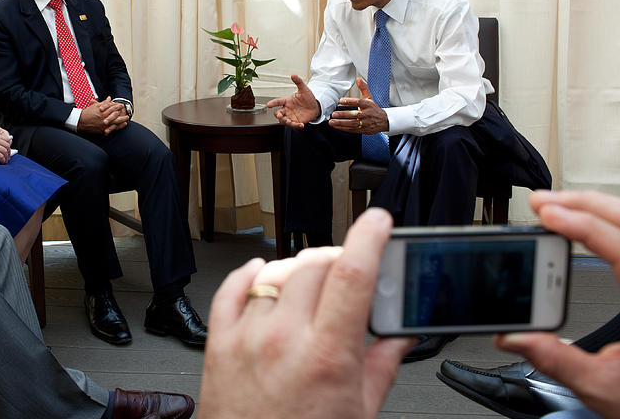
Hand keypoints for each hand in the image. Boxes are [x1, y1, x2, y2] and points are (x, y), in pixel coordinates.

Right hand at [0, 129, 11, 163]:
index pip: (6, 140)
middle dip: (8, 152)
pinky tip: (2, 162)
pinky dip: (3, 160)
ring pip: (5, 152)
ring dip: (6, 157)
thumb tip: (2, 147)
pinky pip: (0, 156)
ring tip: (5, 161)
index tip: (8, 150)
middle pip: (7, 146)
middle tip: (8, 157)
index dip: (9, 146)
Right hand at [78, 97, 125, 134]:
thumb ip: (104, 103)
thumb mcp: (95, 106)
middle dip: (122, 114)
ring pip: (115, 123)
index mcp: (102, 111)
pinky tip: (121, 126)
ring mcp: (103, 125)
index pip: (112, 107)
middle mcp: (104, 118)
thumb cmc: (87, 113)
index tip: (121, 105)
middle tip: (126, 113)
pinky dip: (117, 127)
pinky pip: (112, 129)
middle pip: (116, 115)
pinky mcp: (102, 130)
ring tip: (126, 120)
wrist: (80, 121)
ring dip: (122, 121)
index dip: (118, 106)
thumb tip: (109, 98)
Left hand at [198, 209, 413, 418]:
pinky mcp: (218, 344)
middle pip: (314, 265)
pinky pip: (231, 289)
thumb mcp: (359, 413)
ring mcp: (247, 338)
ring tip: (313, 289)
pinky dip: (249, 273)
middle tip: (351, 273)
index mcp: (327, 356)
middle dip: (338, 258)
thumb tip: (401, 336)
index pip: (352, 276)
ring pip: (276, 272)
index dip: (369, 238)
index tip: (378, 221)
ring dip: (299, 270)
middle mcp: (284, 340)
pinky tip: (262, 275)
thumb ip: (382, 367)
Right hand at [266, 74, 320, 128]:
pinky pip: (294, 125)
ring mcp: (291, 116)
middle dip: (278, 115)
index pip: (278, 101)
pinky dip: (296, 126)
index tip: (268, 104)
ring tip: (290, 122)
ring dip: (285, 122)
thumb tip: (293, 75)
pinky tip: (301, 125)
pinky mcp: (296, 121)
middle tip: (280, 115)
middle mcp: (287, 109)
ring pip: (284, 121)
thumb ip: (298, 82)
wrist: (315, 106)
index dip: (273, 103)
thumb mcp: (304, 89)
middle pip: (278, 113)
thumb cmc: (308, 98)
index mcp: (287, 101)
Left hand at [328, 77, 388, 133]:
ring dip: (341, 123)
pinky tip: (336, 126)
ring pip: (352, 123)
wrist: (384, 121)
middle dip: (343, 114)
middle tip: (334, 114)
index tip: (340, 100)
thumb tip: (358, 79)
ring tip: (332, 122)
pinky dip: (344, 128)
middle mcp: (366, 114)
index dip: (350, 101)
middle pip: (354, 114)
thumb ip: (363, 88)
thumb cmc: (374, 108)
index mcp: (368, 105)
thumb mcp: (370, 98)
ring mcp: (365, 123)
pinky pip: (352, 129)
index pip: (358, 102)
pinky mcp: (363, 130)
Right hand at [494, 190, 619, 418]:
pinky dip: (610, 221)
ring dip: (597, 209)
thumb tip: (515, 336)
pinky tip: (586, 224)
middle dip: (585, 204)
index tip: (549, 215)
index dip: (584, 227)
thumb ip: (557, 360)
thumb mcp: (604, 388)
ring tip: (557, 209)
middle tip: (543, 202)